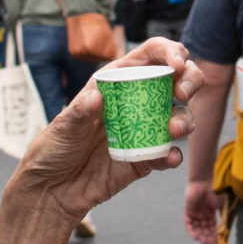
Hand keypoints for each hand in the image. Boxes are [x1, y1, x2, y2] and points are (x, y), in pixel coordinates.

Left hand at [0, 39, 198, 243]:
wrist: (52, 191)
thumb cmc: (54, 149)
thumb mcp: (63, 126)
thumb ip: (80, 112)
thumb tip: (97, 98)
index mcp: (116, 81)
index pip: (151, 55)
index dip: (170, 52)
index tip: (177, 65)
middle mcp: (135, 101)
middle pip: (176, 80)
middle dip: (190, 80)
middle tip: (183, 92)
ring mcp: (144, 129)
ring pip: (179, 115)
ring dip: (185, 119)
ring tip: (176, 129)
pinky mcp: (147, 158)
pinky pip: (168, 152)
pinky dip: (173, 154)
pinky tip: (170, 158)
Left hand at [184, 180, 220, 243]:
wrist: (205, 181)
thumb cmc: (215, 191)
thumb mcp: (222, 205)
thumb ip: (223, 216)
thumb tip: (225, 229)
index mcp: (211, 212)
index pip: (212, 226)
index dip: (214, 234)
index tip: (216, 242)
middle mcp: (202, 213)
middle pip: (204, 229)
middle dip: (207, 237)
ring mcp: (195, 212)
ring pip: (197, 228)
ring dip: (200, 235)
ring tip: (204, 242)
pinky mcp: (188, 211)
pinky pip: (188, 223)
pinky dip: (191, 230)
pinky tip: (195, 237)